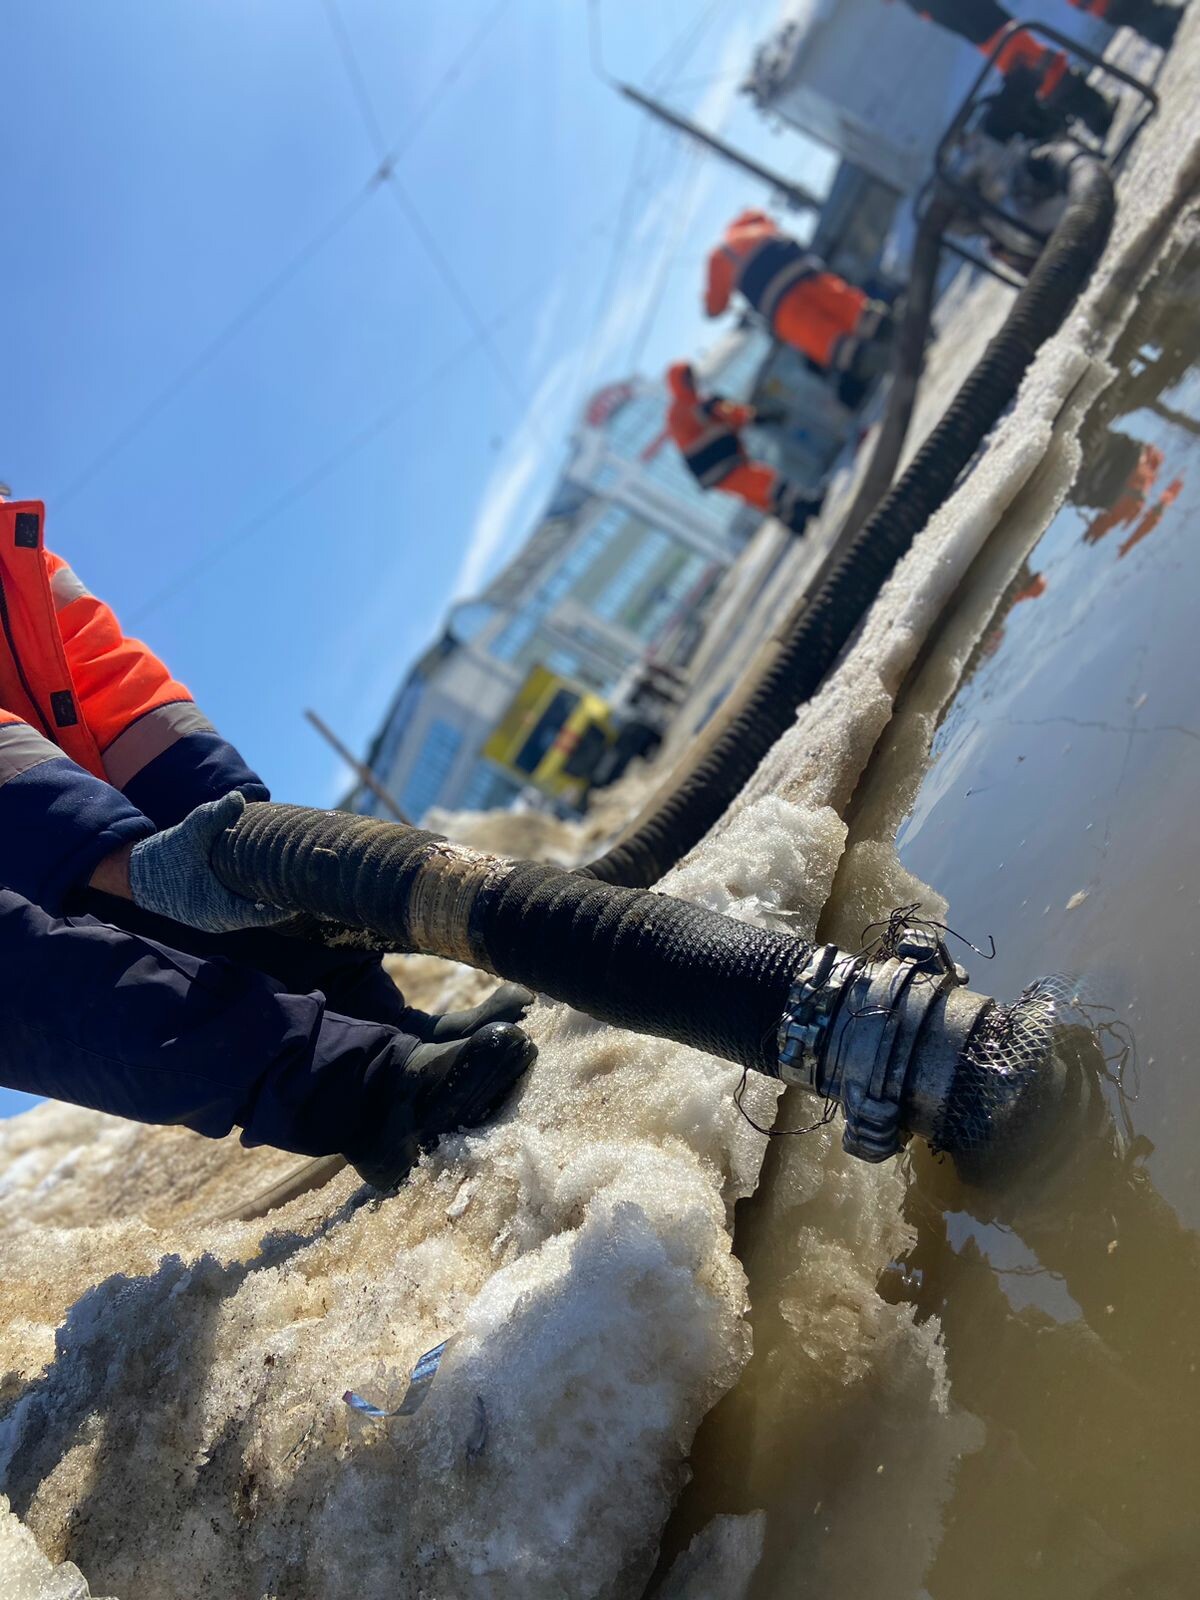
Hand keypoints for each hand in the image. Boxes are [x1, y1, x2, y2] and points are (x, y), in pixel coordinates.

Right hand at [128, 791, 288, 933]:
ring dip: (269, 898)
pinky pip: (241, 911)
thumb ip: (215, 816)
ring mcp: (215, 921)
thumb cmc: (164, 855)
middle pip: (261, 915)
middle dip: (281, 898)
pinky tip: (270, 881)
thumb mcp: (190, 833)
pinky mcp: (212, 915)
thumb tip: (239, 797)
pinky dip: (255, 899)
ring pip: (252, 914)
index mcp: (215, 907)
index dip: (285, 902)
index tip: (304, 886)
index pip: (262, 914)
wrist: (135, 874)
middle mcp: (218, 921)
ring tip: (294, 879)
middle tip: (306, 878)